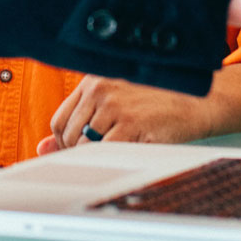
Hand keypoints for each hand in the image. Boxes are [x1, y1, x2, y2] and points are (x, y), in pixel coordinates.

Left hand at [36, 75, 210, 155]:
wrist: (199, 101)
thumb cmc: (157, 102)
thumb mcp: (116, 101)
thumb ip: (80, 120)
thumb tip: (42, 147)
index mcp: (93, 80)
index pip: (60, 119)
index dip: (66, 142)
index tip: (80, 151)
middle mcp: (100, 89)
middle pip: (68, 135)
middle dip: (79, 153)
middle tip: (102, 157)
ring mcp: (115, 106)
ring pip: (85, 147)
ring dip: (97, 158)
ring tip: (119, 153)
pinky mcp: (132, 123)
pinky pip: (106, 152)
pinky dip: (112, 159)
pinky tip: (129, 154)